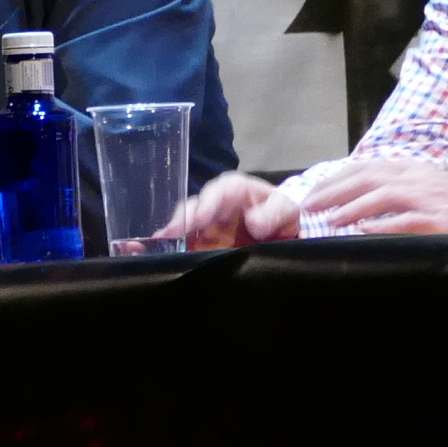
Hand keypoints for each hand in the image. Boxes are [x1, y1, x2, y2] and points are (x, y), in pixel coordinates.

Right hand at [166, 171, 285, 250]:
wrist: (284, 238)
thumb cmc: (282, 216)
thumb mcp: (286, 210)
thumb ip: (276, 212)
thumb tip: (254, 223)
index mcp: (237, 191)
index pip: (221, 190)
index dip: (208, 202)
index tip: (201, 219)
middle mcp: (216, 206)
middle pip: (196, 206)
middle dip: (184, 218)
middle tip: (173, 233)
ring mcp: (206, 226)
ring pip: (186, 225)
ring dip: (173, 234)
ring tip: (162, 244)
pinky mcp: (202, 245)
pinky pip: (185, 245)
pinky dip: (172, 249)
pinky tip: (161, 256)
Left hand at [281, 157, 447, 236]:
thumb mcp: (422, 185)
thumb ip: (392, 187)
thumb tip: (353, 200)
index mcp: (409, 168)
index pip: (364, 168)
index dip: (335, 180)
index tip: (313, 194)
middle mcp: (416, 178)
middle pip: (367, 178)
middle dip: (334, 191)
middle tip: (310, 206)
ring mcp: (428, 199)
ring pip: (384, 195)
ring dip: (353, 207)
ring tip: (330, 220)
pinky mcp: (439, 220)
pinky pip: (407, 221)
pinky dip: (383, 225)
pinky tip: (364, 231)